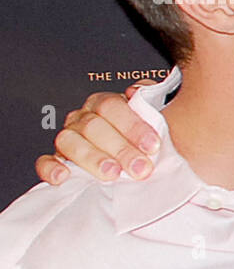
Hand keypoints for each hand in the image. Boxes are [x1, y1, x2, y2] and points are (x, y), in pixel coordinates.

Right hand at [35, 82, 160, 184]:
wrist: (134, 153)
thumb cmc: (143, 135)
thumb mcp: (152, 115)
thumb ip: (148, 99)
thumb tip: (136, 91)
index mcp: (104, 104)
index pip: (112, 107)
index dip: (133, 126)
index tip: (153, 146)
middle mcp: (83, 119)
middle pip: (94, 127)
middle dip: (120, 149)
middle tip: (140, 167)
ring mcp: (68, 139)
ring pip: (69, 142)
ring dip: (92, 158)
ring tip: (113, 174)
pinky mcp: (56, 161)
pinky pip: (45, 162)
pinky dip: (51, 168)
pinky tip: (64, 177)